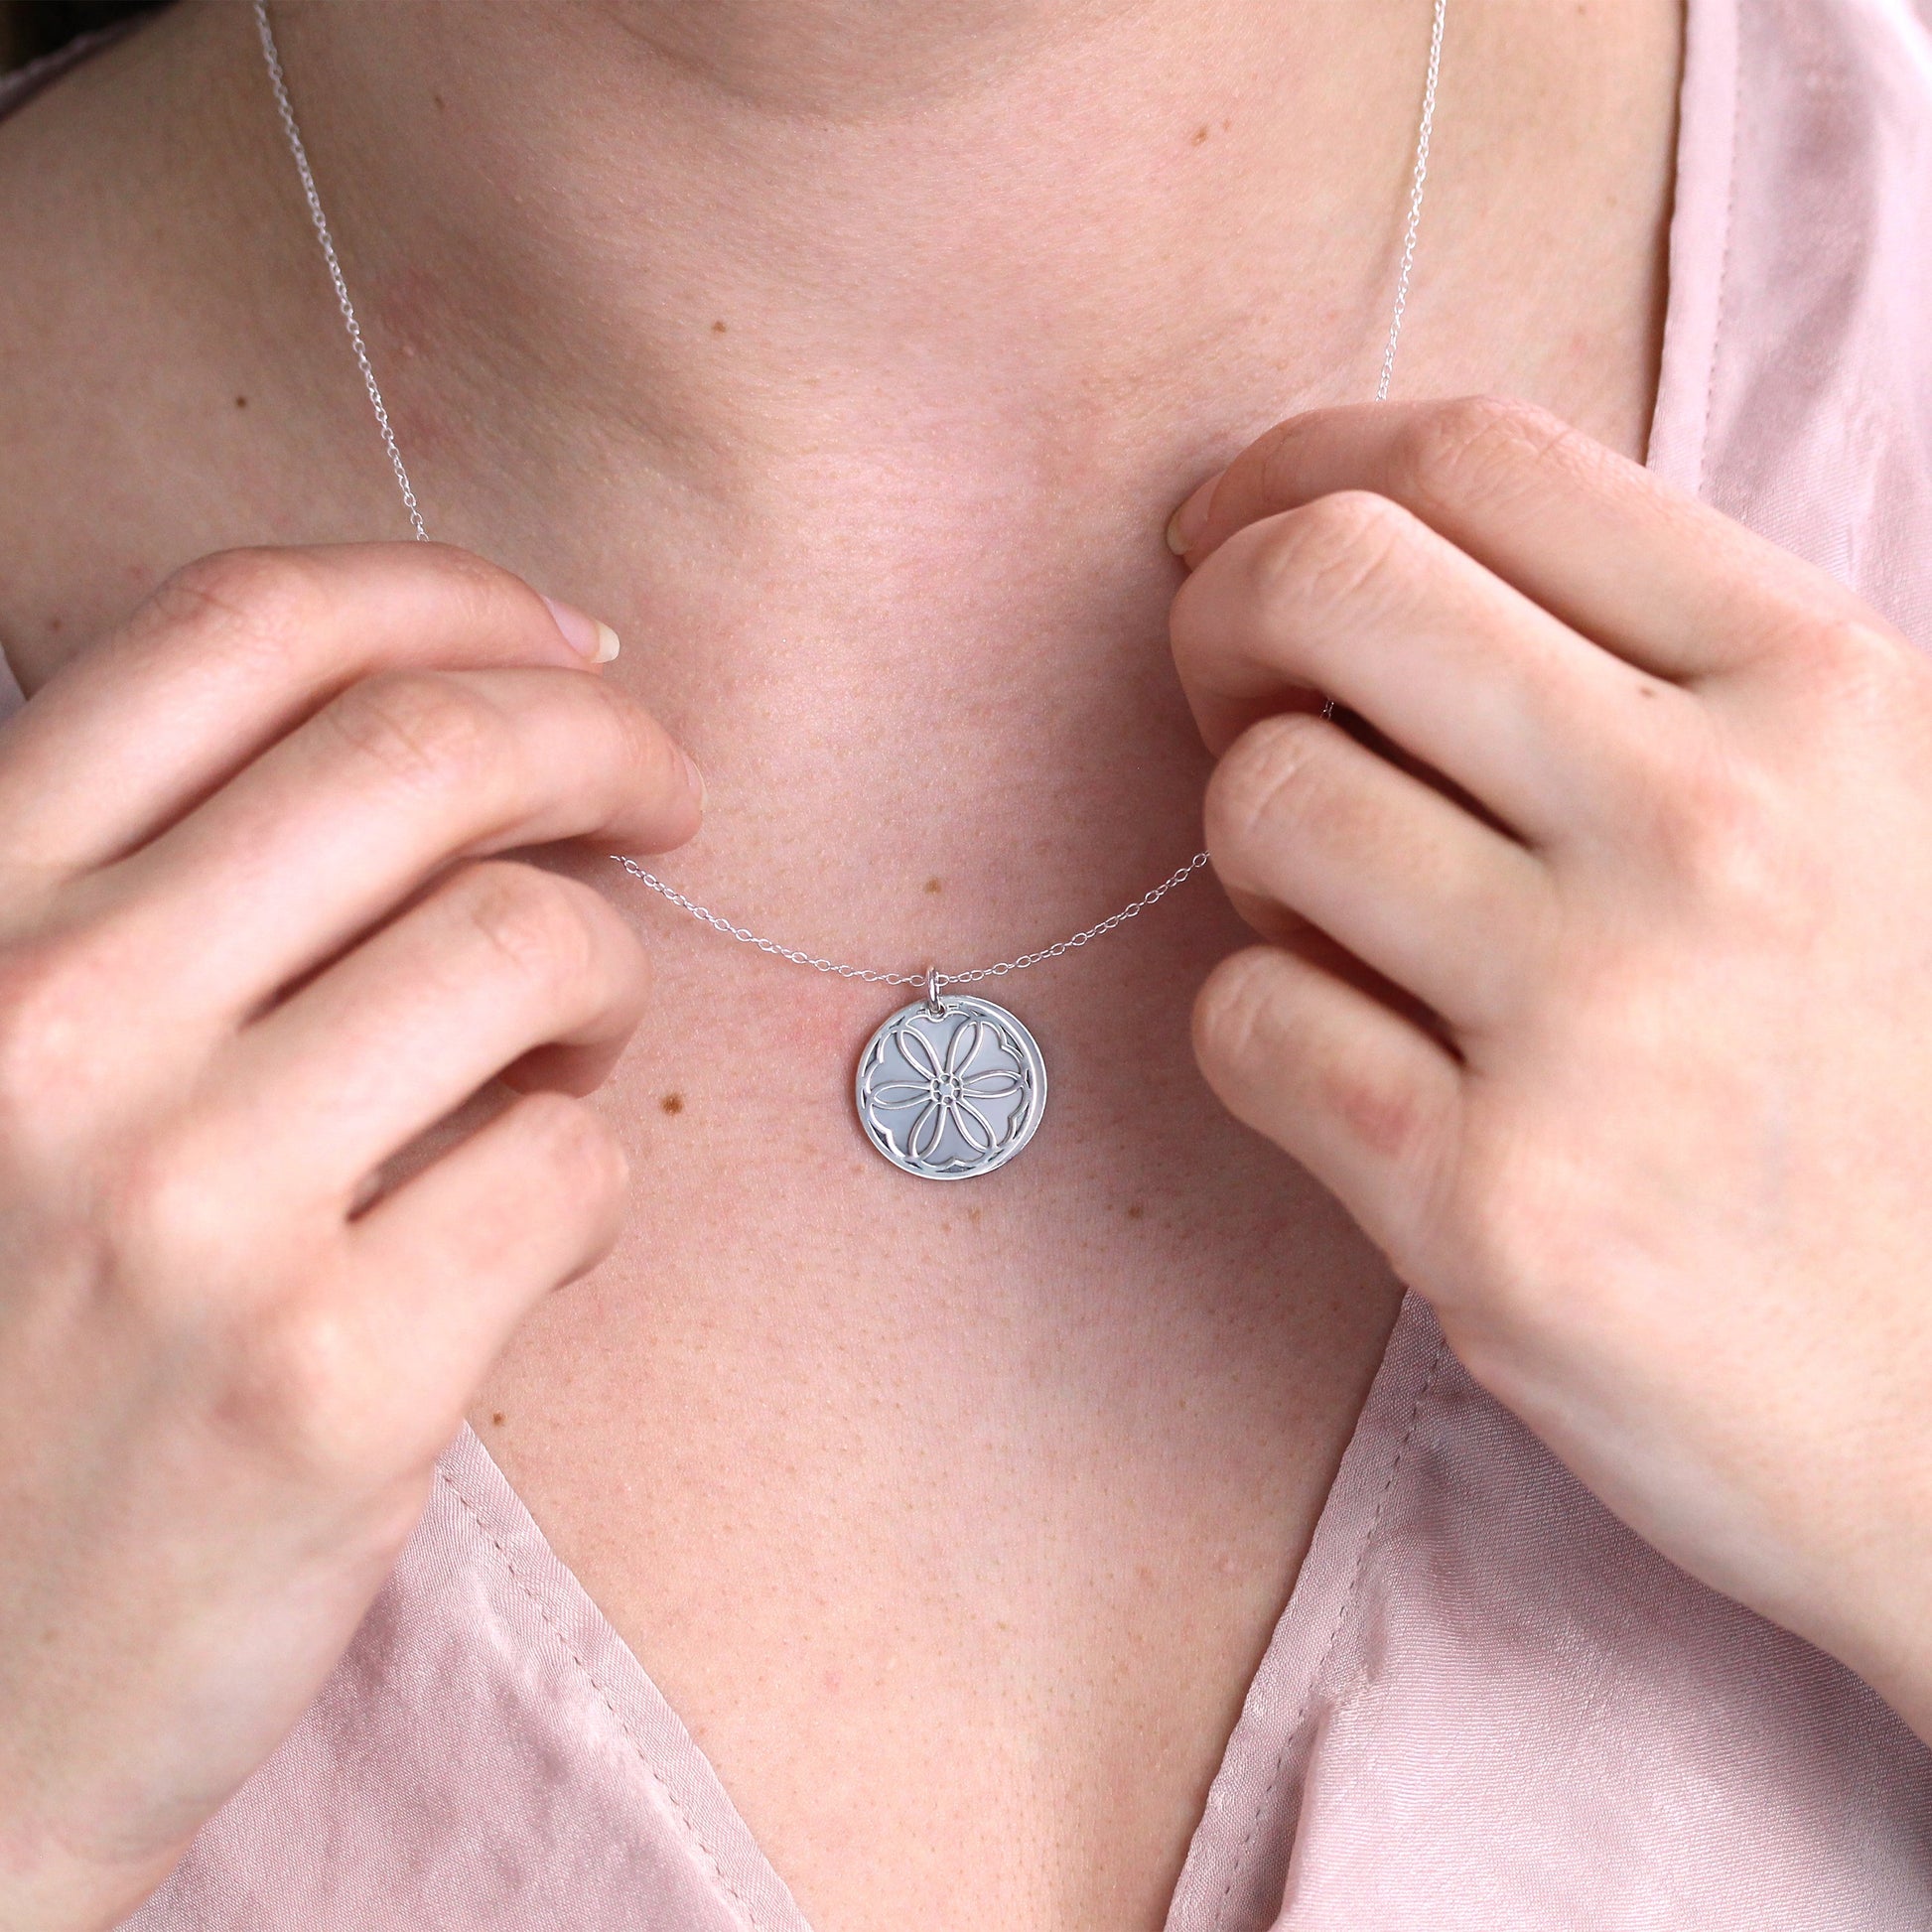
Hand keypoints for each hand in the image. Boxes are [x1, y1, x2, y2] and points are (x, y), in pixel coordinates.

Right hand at [0, 545, 700, 1926]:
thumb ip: (153, 904)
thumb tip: (455, 754)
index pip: (245, 633)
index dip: (448, 596)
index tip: (566, 643)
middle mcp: (52, 1024)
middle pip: (431, 756)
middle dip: (603, 742)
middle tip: (665, 789)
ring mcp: (188, 1207)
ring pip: (538, 948)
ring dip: (606, 971)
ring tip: (568, 1046)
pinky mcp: (328, 1381)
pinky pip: (573, 1164)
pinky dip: (596, 1167)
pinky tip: (538, 1218)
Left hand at [1168, 398, 1931, 1738]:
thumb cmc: (1898, 1097)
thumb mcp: (1872, 817)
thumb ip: (1659, 677)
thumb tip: (1368, 566)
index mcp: (1819, 690)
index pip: (1479, 460)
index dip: (1305, 468)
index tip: (1239, 529)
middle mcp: (1710, 828)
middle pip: (1329, 585)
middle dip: (1222, 617)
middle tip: (1231, 691)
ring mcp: (1594, 1024)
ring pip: (1261, 803)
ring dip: (1256, 852)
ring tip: (1345, 922)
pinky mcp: (1490, 1210)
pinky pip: (1248, 1024)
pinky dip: (1264, 1028)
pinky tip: (1361, 1070)